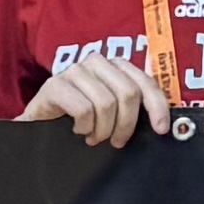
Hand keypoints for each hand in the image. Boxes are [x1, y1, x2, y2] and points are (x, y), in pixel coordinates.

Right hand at [23, 49, 156, 150]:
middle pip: (128, 93)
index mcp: (115, 66)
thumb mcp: (113, 114)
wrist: (40, 129)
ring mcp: (73, 71)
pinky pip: (83, 109)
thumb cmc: (80, 122)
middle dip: (126, 125)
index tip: (160, 129)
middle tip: (116, 141)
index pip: (145, 82)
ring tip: (93, 136)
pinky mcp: (54, 85)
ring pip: (105, 103)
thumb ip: (134, 109)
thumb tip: (163, 123)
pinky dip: (84, 126)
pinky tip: (77, 129)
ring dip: (102, 129)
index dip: (157, 106)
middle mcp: (95, 62)